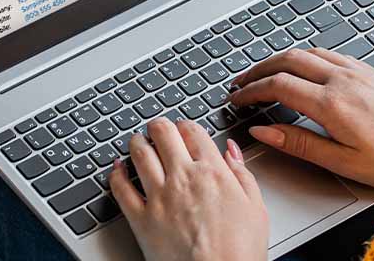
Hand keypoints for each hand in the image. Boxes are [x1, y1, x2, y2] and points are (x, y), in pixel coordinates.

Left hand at [109, 118, 268, 260]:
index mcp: (212, 171)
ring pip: (139, 153)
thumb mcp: (256, 207)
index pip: (192, 130)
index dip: (185, 125)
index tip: (183, 129)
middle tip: (157, 129)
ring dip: (136, 142)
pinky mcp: (142, 219)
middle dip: (159, 126)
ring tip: (137, 142)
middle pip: (162, 133)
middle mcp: (183, 178)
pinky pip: (121, 188)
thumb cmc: (240, 252)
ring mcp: (159, 197)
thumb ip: (243, 174)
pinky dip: (116, 174)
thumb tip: (232, 152)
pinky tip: (117, 170)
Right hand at [230, 47, 373, 190]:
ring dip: (279, 59)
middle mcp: (342, 79)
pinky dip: (304, 56)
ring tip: (264, 73)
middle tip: (241, 82)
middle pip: (287, 60)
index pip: (278, 86)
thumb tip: (264, 131)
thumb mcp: (345, 162)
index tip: (237, 99)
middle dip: (258, 69)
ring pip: (306, 51)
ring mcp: (357, 71)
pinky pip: (327, 53)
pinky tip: (303, 67)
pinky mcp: (369, 71)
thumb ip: (300, 144)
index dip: (251, 91)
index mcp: (332, 104)